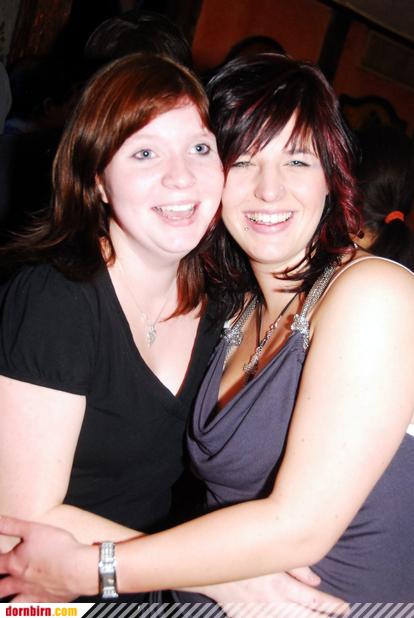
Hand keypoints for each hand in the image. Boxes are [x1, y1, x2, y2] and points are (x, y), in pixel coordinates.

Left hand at [0, 516, 97, 601]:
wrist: (79, 568)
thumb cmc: (58, 547)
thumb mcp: (33, 529)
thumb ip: (11, 525)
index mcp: (15, 564)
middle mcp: (21, 582)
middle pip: (1, 589)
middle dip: (0, 586)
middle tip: (1, 585)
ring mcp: (34, 594)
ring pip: (13, 605)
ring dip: (9, 603)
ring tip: (9, 603)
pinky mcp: (49, 602)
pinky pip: (35, 610)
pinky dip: (30, 610)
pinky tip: (32, 608)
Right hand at [186, 569, 347, 616]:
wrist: (210, 565)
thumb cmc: (244, 554)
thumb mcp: (272, 556)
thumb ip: (296, 567)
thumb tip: (316, 581)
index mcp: (281, 586)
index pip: (315, 601)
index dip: (333, 606)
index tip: (345, 608)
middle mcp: (274, 604)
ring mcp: (260, 615)